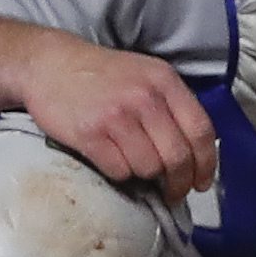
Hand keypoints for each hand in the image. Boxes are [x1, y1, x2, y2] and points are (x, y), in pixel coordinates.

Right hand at [11, 31, 218, 201]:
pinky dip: (120, 174)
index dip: (206, 163)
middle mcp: (144, 98)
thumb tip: (193, 150)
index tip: (202, 181)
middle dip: (180, 182)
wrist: (49, 64)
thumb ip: (171, 105)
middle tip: (174, 192)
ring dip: (145, 176)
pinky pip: (119, 170)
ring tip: (135, 166)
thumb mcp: (146, 75)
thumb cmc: (100, 74)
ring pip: (149, 167)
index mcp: (165, 81)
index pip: (200, 130)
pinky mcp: (90, 134)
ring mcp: (117, 116)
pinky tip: (113, 161)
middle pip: (178, 156)